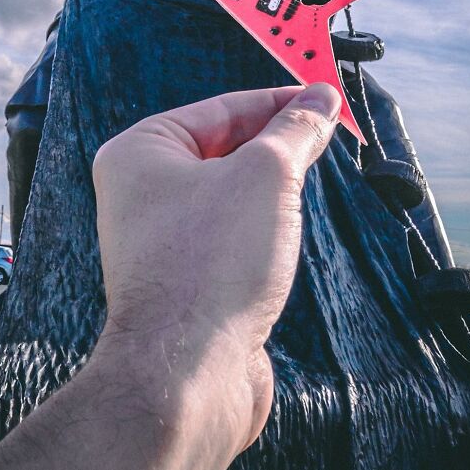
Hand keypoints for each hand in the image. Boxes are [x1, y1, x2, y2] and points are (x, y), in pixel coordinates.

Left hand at [0, 84, 339, 469]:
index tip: (324, 96)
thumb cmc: (212, 262)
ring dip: (271, 184)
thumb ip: (295, 131)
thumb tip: (321, 99)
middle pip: (224, 148)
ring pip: (229, 192)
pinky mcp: (185, 278)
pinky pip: (229, 232)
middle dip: (277, 141)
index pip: (222, 108)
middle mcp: (142, 192)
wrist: (188, 373)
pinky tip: (287, 228)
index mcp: (142, 152)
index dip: (278, 100)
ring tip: (309, 172)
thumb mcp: (266, 174)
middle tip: (327, 129)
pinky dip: (262, 223)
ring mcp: (161, 238)